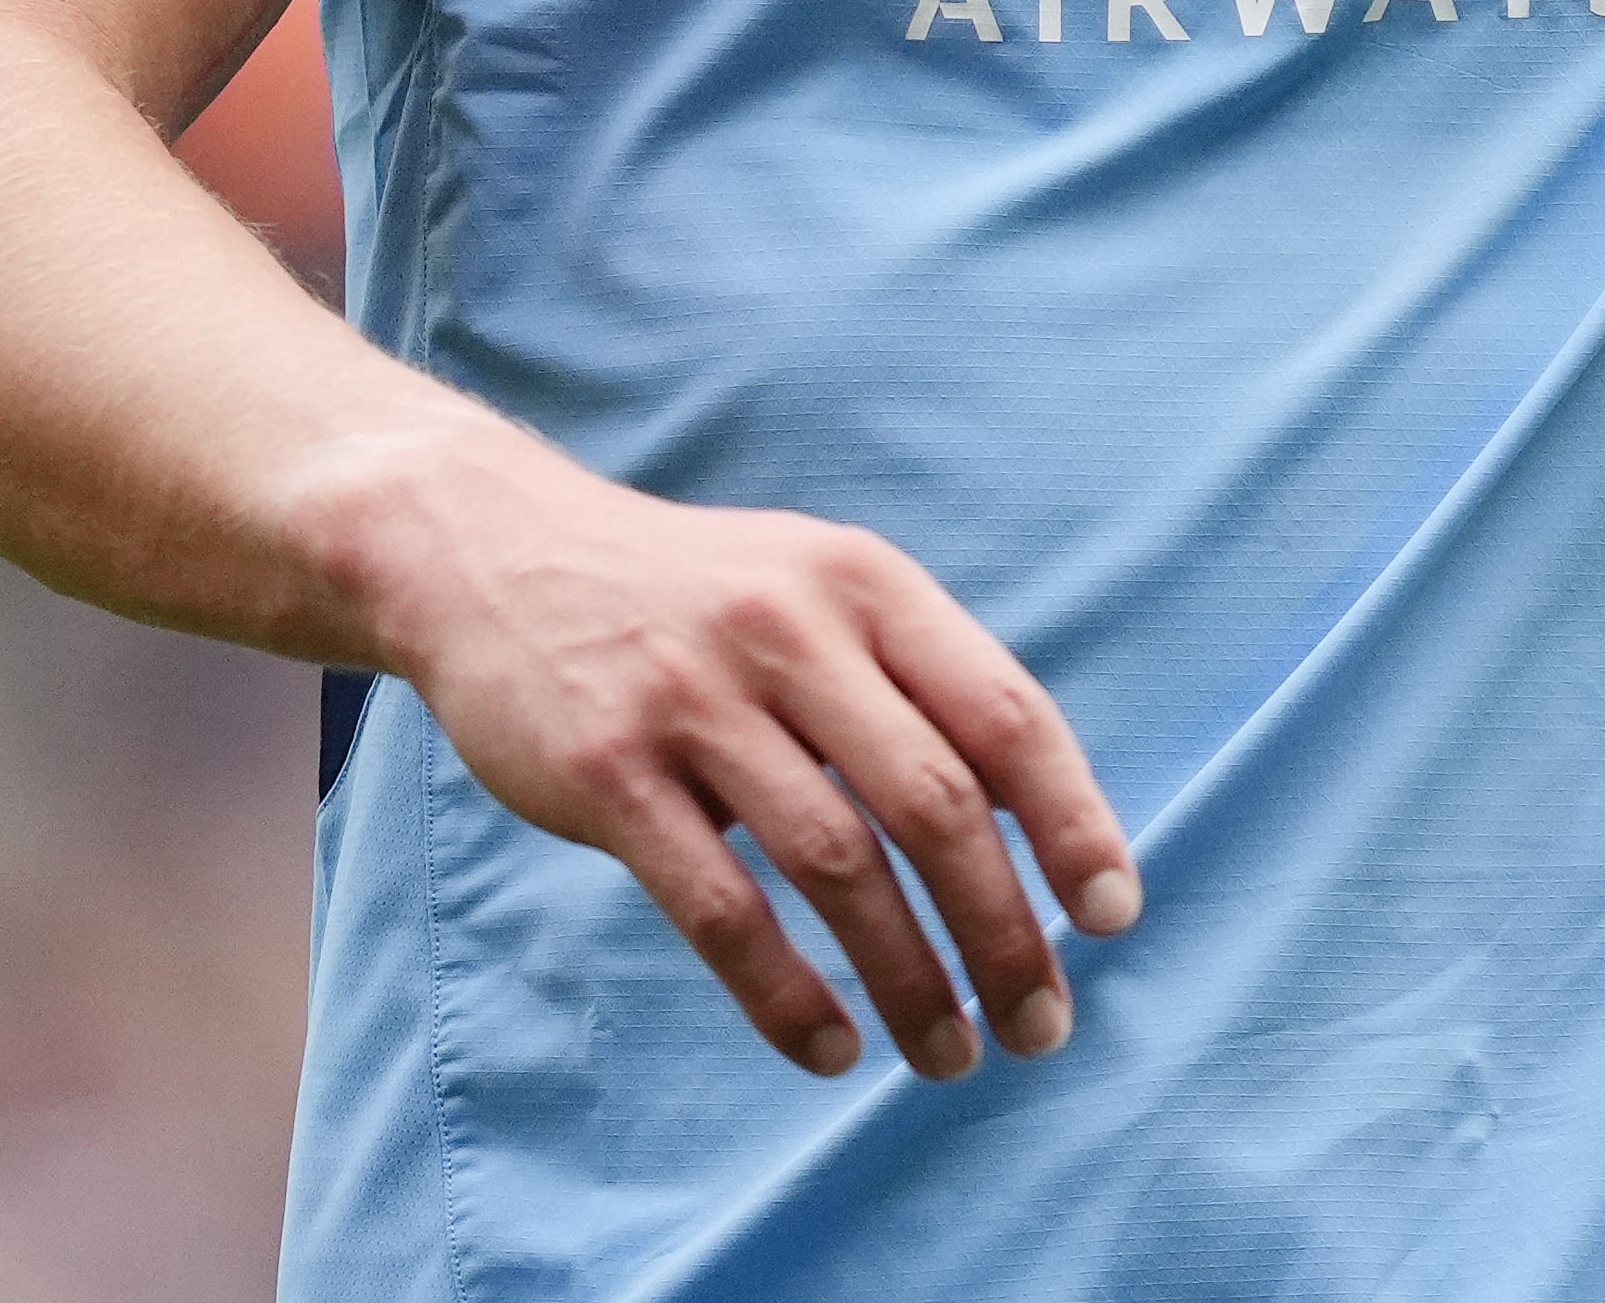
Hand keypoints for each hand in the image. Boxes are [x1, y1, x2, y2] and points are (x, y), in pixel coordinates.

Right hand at [348, 428, 1140, 1083]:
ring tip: (947, 1055)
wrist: (491, 549)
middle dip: (1005, 929)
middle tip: (1040, 1025)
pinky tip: (831, 1050)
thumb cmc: (693, 596)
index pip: (1006, 713)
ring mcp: (695, 701)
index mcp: (868, 587)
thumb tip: (1032, 825)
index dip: (1073, 821)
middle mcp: (792, 631)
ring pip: (838, 866)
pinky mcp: (609, 773)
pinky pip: (720, 908)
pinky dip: (786, 995)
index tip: (1113, 917)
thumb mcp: (816, 586)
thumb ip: (912, 679)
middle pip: (937, 804)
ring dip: (910, 980)